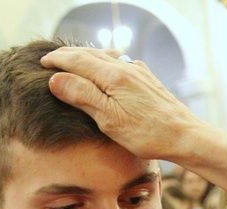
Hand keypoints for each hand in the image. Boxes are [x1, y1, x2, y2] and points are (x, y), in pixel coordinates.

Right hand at [40, 47, 226, 207]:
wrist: (185, 136)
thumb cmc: (147, 133)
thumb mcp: (108, 119)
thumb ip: (82, 96)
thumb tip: (56, 79)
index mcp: (113, 76)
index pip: (77, 60)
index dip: (58, 61)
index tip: (42, 63)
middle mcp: (126, 68)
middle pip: (91, 55)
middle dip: (70, 55)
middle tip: (52, 59)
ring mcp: (139, 73)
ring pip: (107, 57)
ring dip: (88, 57)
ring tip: (75, 61)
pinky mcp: (148, 81)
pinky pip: (121, 64)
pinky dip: (105, 62)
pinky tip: (107, 69)